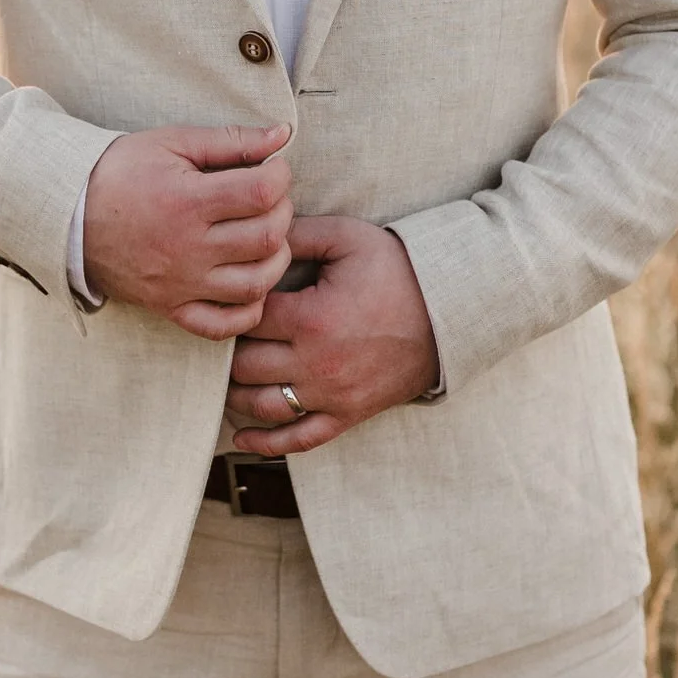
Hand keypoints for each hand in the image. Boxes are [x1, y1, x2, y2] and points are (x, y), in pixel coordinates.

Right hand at [81, 124, 293, 338]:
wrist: (68, 214)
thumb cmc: (122, 171)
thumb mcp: (173, 142)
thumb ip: (232, 139)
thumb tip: (283, 134)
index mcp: (187, 201)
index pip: (263, 193)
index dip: (280, 176)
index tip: (271, 169)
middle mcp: (188, 248)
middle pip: (268, 238)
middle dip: (281, 212)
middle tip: (267, 199)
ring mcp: (181, 284)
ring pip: (257, 285)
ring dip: (274, 259)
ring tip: (262, 237)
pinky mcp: (172, 308)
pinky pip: (225, 325)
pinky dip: (248, 309)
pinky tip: (247, 281)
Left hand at [224, 215, 438, 456]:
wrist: (448, 313)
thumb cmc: (397, 271)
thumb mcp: (349, 238)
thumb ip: (299, 234)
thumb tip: (258, 235)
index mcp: (311, 318)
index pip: (246, 319)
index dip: (233, 307)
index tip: (233, 298)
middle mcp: (315, 363)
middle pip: (244, 366)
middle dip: (230, 350)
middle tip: (228, 335)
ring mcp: (331, 395)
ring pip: (261, 405)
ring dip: (236, 392)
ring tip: (229, 374)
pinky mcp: (347, 415)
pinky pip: (298, 439)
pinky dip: (265, 443)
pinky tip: (240, 437)